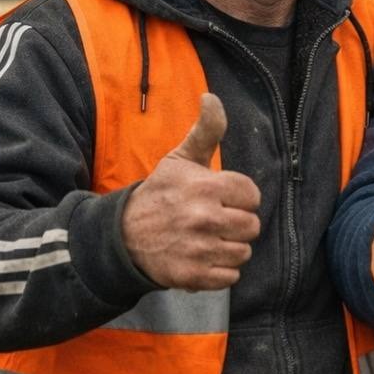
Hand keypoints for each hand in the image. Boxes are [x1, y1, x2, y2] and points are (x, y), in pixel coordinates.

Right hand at [122, 93, 261, 290]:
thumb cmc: (160, 194)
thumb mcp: (181, 159)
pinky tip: (203, 258)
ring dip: (229, 248)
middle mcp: (205, 219)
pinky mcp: (193, 276)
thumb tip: (211, 97)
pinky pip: (230, 277)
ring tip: (208, 239)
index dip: (240, 197)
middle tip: (215, 220)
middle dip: (237, 223)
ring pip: (244, 253)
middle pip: (252, 226)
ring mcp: (199, 250)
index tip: (221, 198)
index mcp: (206, 187)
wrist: (122, 236)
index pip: (252, 195)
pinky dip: (220, 271)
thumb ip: (206, 130)